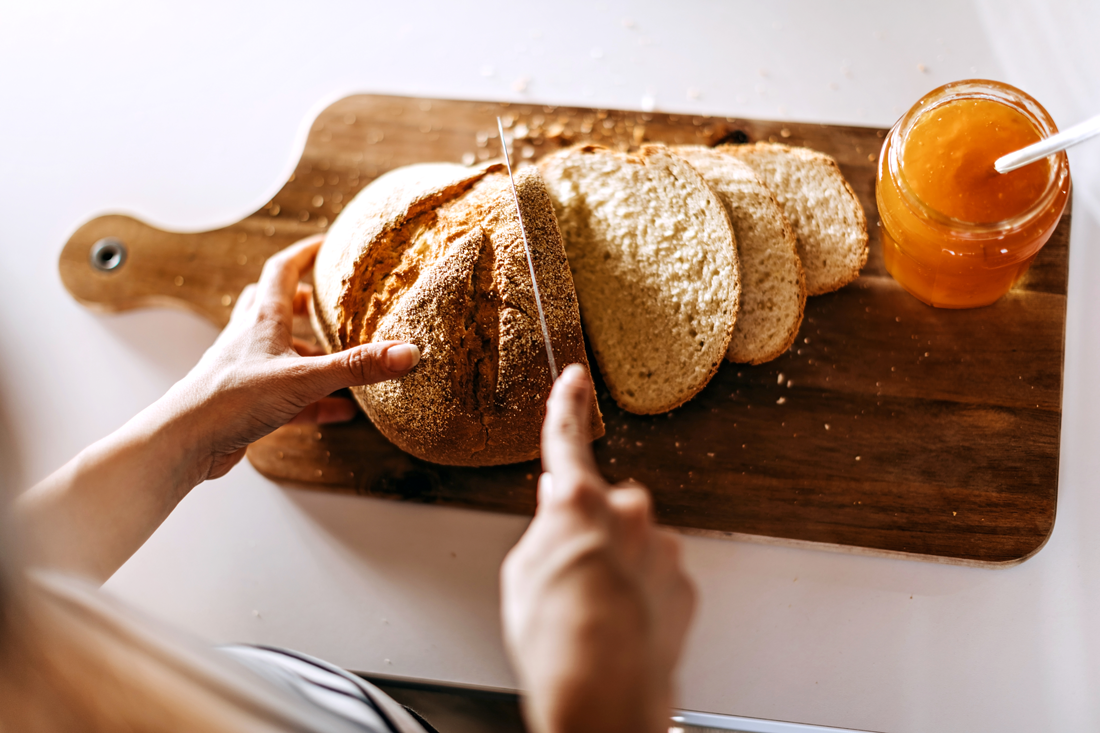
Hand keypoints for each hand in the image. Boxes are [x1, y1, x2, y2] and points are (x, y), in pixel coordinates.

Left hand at [168, 235, 419, 480]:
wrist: (184, 441)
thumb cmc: (231, 400)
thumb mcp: (304, 379)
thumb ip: (356, 366)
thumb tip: (407, 353)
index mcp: (262, 320)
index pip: (283, 270)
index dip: (306, 253)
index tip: (328, 245)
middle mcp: (251, 339)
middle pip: (277, 306)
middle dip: (306, 302)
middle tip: (333, 304)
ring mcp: (247, 371)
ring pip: (282, 351)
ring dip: (311, 353)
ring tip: (345, 362)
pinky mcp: (247, 403)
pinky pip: (287, 394)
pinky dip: (315, 400)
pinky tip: (340, 413)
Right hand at [500, 365, 695, 732]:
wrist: (604, 688)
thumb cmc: (556, 636)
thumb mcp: (522, 573)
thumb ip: (544, 528)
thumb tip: (557, 506)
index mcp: (579, 501)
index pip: (566, 440)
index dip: (566, 406)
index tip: (574, 380)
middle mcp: (628, 513)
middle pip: (605, 507)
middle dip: (590, 531)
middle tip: (569, 576)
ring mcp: (661, 548)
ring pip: (634, 546)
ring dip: (615, 569)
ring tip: (590, 614)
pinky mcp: (683, 584)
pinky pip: (655, 579)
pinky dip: (639, 596)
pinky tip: (618, 625)